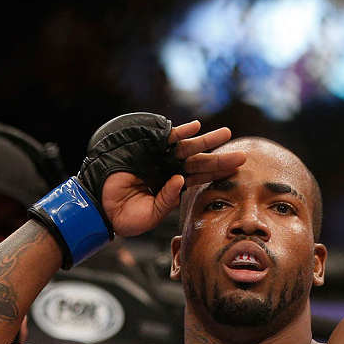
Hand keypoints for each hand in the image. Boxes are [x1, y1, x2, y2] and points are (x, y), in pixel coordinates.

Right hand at [102, 121, 245, 236]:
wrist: (101, 207)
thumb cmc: (125, 217)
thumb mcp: (151, 215)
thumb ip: (167, 199)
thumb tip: (179, 180)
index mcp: (172, 188)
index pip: (200, 179)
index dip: (218, 175)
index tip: (238, 171)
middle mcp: (169, 171)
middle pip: (200, 162)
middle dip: (221, 158)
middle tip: (243, 155)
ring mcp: (158, 159)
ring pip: (188, 148)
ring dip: (207, 141)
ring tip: (226, 134)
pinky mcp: (146, 148)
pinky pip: (166, 138)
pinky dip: (181, 132)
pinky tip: (196, 127)